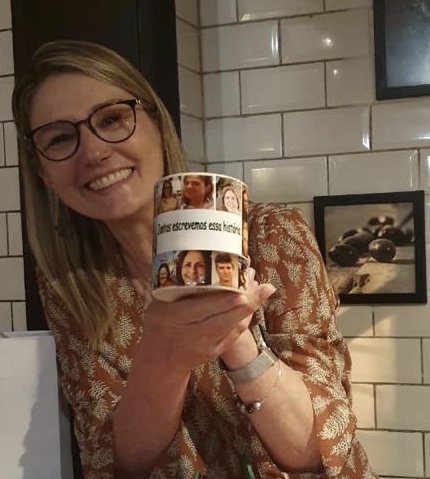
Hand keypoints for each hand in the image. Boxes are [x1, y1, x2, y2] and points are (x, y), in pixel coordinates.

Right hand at [142, 273, 275, 372]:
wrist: (159, 359)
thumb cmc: (159, 323)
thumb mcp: (159, 302)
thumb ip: (176, 285)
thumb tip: (195, 257)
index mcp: (177, 317)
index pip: (206, 307)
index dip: (228, 297)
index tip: (243, 284)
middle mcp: (194, 333)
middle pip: (227, 317)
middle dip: (249, 300)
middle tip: (263, 283)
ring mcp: (208, 345)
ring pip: (236, 325)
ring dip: (252, 306)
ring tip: (263, 288)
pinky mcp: (217, 351)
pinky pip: (236, 333)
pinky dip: (246, 316)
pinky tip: (254, 302)